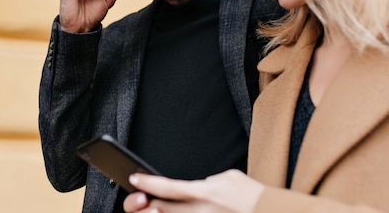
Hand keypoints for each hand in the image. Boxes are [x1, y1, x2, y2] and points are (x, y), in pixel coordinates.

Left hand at [123, 170, 264, 212]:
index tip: (134, 178)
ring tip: (156, 207)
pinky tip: (178, 211)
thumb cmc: (254, 196)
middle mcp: (200, 211)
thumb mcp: (231, 179)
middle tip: (139, 199)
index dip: (147, 182)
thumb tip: (200, 185)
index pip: (167, 187)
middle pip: (162, 210)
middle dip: (146, 205)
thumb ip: (210, 182)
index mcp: (205, 193)